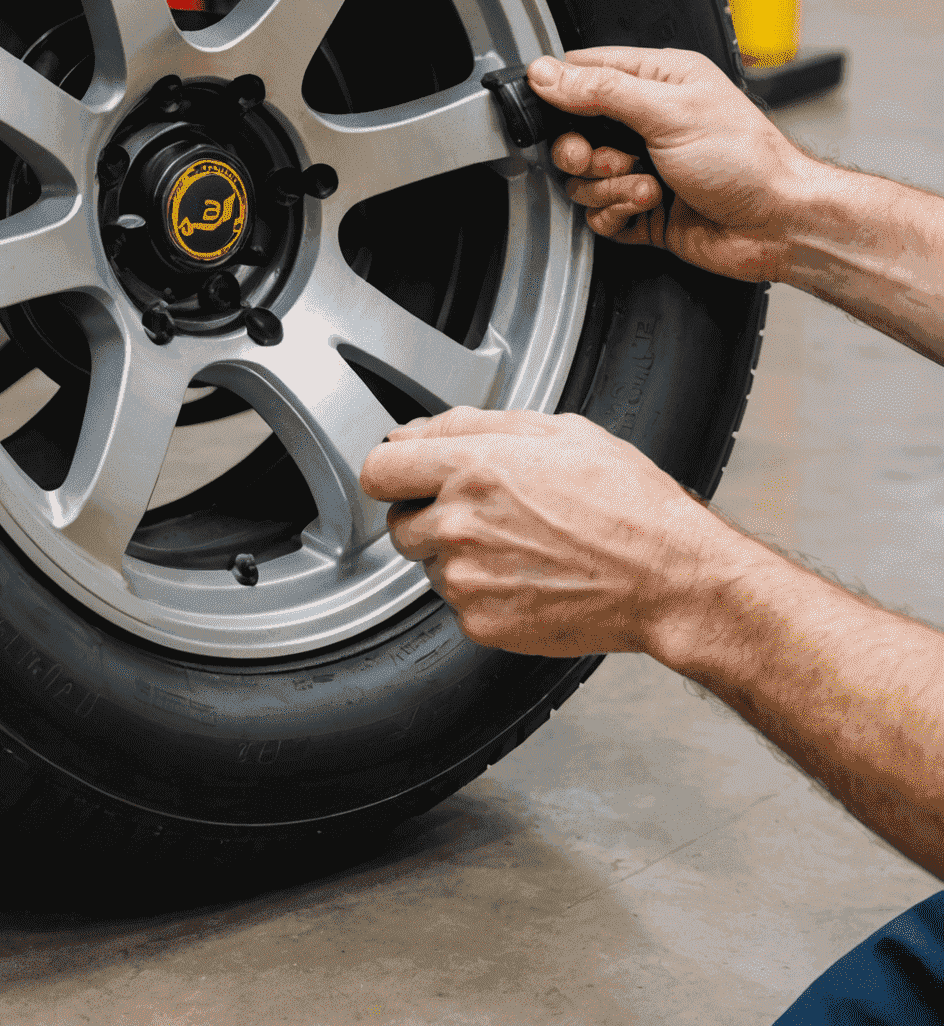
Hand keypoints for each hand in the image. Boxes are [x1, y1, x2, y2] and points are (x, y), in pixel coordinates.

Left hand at [360, 408, 746, 656]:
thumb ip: (473, 425)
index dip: (393, 471)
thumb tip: (419, 430)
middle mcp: (459, 524)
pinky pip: (456, 601)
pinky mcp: (480, 621)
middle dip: (427, 514)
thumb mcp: (557, 431)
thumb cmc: (627, 503)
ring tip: (517, 544)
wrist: (669, 578)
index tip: (407, 477)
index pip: (378, 470)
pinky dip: (480, 590)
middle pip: (397, 523)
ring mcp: (466, 578)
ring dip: (455, 554)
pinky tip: (525, 574)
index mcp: (471, 467)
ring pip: (427, 563)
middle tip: (482, 512)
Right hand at [526, 47, 808, 281]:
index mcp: (657, 80)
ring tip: (648, 186)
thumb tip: (548, 73)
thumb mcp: (670, 112)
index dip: (561, 93)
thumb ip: (603, 90)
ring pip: (581, 178)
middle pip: (571, 132)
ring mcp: (641, 167)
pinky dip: (616, 214)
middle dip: (580, 153)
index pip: (584, 72)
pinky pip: (597, 213)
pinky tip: (649, 207)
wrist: (779, 224)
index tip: (561, 115)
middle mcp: (644, 122)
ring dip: (608, 188)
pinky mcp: (639, 208)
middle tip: (605, 159)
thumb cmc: (747, 160)